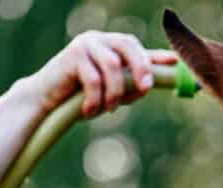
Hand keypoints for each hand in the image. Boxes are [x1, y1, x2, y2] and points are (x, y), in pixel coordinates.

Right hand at [26, 32, 177, 116]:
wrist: (46, 101)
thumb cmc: (80, 97)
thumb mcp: (108, 91)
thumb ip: (127, 85)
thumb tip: (149, 86)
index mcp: (110, 46)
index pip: (136, 46)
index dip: (156, 55)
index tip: (176, 62)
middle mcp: (99, 40)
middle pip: (128, 45)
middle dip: (141, 67)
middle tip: (145, 90)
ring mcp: (85, 45)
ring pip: (113, 65)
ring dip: (115, 93)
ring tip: (108, 110)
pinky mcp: (72, 56)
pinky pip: (94, 80)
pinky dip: (96, 100)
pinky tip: (89, 112)